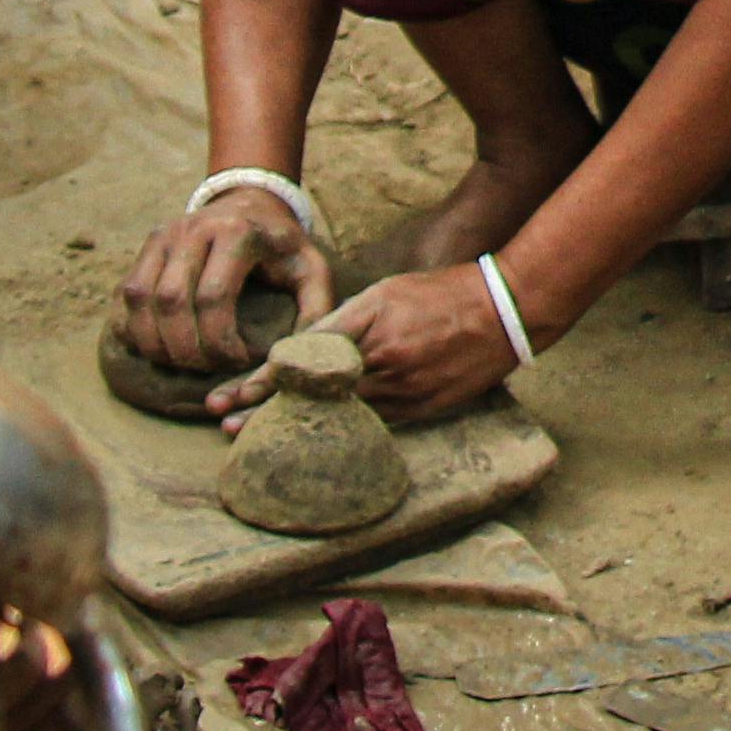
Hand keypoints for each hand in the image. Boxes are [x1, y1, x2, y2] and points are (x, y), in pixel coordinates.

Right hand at [116, 182, 332, 370]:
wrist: (252, 203)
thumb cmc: (283, 248)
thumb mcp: (312, 271)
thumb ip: (316, 310)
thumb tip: (297, 357)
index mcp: (238, 232)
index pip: (214, 297)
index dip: (219, 341)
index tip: (237, 362)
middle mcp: (195, 228)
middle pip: (172, 301)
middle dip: (185, 348)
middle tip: (206, 371)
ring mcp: (166, 234)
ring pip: (141, 298)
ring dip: (155, 342)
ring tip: (182, 364)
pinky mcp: (149, 245)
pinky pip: (128, 293)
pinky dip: (135, 327)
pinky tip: (159, 348)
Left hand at [212, 262, 521, 427]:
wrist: (505, 311)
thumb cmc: (441, 293)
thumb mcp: (385, 292)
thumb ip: (344, 322)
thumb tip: (305, 351)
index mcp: (368, 323)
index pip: (301, 357)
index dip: (261, 380)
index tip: (229, 396)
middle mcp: (381, 360)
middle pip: (311, 393)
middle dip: (264, 411)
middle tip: (225, 426)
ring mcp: (404, 389)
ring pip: (339, 415)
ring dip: (300, 425)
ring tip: (262, 438)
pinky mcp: (423, 409)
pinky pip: (373, 424)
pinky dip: (344, 429)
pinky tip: (321, 437)